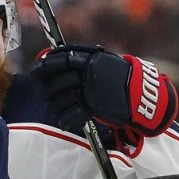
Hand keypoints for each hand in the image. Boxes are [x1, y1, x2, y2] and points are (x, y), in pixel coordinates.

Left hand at [30, 45, 177, 138]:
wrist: (142, 96)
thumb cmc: (121, 79)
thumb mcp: (105, 62)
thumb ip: (84, 61)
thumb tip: (56, 58)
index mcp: (92, 57)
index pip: (61, 57)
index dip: (45, 64)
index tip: (36, 70)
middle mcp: (89, 70)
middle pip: (57, 77)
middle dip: (47, 87)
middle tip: (45, 93)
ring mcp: (91, 87)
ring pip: (62, 96)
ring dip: (55, 105)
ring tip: (56, 108)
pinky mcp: (94, 104)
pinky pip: (72, 111)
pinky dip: (66, 118)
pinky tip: (64, 122)